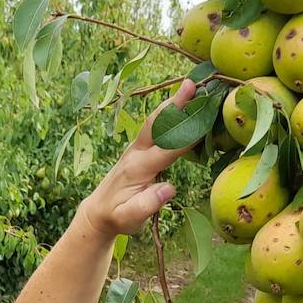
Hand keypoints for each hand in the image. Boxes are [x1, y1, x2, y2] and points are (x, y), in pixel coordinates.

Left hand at [79, 80, 196, 238]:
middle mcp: (136, 153)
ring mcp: (135, 149)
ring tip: (191, 85)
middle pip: (156, 124)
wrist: (97, 212)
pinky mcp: (137, 150)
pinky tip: (182, 105)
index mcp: (138, 168)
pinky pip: (154, 128)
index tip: (205, 119)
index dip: (187, 135)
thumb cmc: (116, 217)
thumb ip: (146, 205)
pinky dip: (168, 114)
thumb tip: (169, 189)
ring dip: (172, 104)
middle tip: (192, 83)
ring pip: (155, 122)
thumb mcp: (129, 219)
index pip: (167, 149)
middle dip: (174, 104)